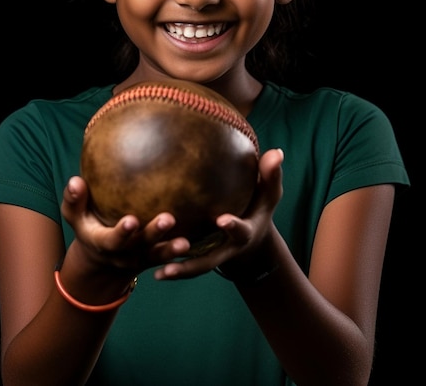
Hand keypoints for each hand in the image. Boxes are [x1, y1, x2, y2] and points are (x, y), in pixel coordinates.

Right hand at [61, 175, 192, 275]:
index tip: (132, 220)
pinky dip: (184, 251)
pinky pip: (171, 256)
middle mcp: (125, 254)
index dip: (122, 232)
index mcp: (105, 243)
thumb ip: (74, 200)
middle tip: (169, 219)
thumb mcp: (76, 216)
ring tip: (186, 241)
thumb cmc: (90, 226)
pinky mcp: (157, 257)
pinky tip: (200, 239)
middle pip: (141, 246)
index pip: (113, 240)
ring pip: (159, 255)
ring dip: (172, 248)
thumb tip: (75, 180)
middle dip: (155, 234)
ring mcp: (142, 257)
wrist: (103, 258)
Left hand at [153, 147, 284, 279]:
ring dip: (179, 271)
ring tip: (158, 273)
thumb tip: (277, 152)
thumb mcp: (268, 192)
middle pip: (212, 259)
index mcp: (244, 232)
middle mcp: (227, 248)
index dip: (233, 226)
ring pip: (196, 267)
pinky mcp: (200, 258)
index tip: (221, 219)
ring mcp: (213, 256)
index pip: (239, 229)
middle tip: (177, 256)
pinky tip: (148, 269)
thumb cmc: (259, 205)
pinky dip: (169, 266)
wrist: (253, 236)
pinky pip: (184, 264)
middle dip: (196, 261)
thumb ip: (271, 175)